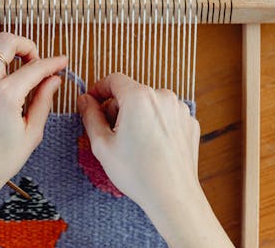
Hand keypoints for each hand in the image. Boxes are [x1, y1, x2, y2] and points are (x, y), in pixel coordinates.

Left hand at [0, 34, 66, 247]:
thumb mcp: (32, 134)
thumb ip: (44, 101)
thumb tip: (53, 80)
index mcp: (6, 95)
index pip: (35, 68)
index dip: (53, 62)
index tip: (60, 62)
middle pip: (4, 43)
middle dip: (24, 44)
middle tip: (32, 58)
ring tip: (1, 50)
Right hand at [77, 73, 232, 247]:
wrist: (173, 196)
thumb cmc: (138, 173)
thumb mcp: (102, 144)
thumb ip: (90, 116)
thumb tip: (85, 100)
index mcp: (139, 97)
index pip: (114, 79)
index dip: (99, 89)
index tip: (92, 102)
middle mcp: (163, 97)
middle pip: (132, 92)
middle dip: (118, 108)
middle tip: (112, 134)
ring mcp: (179, 109)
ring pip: (150, 104)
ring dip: (138, 115)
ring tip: (134, 143)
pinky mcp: (189, 122)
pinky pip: (166, 115)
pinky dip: (155, 124)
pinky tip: (151, 146)